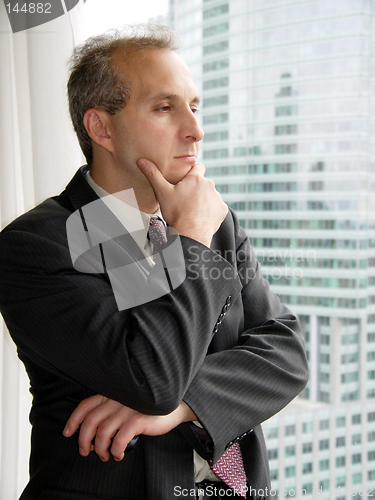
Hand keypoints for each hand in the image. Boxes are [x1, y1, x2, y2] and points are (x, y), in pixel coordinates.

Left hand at [63, 395, 195, 461]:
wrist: (174, 405)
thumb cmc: (149, 406)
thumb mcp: (127, 401)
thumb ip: (111, 407)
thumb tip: (93, 428)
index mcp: (111, 393)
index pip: (85, 405)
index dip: (73, 420)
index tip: (68, 433)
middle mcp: (116, 399)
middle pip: (90, 422)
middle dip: (83, 440)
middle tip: (85, 451)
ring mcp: (126, 409)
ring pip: (102, 433)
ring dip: (100, 449)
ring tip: (105, 455)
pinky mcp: (136, 420)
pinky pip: (118, 441)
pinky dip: (115, 451)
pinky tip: (118, 455)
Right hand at [137, 159, 227, 246]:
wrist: (190, 234)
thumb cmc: (176, 213)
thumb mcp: (162, 192)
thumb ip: (153, 175)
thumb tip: (141, 161)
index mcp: (196, 178)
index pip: (198, 166)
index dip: (191, 172)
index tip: (185, 180)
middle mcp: (209, 185)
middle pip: (203, 183)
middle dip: (196, 189)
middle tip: (185, 200)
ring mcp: (217, 198)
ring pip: (210, 195)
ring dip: (204, 200)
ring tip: (192, 210)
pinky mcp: (222, 210)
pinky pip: (216, 208)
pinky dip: (210, 211)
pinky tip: (201, 217)